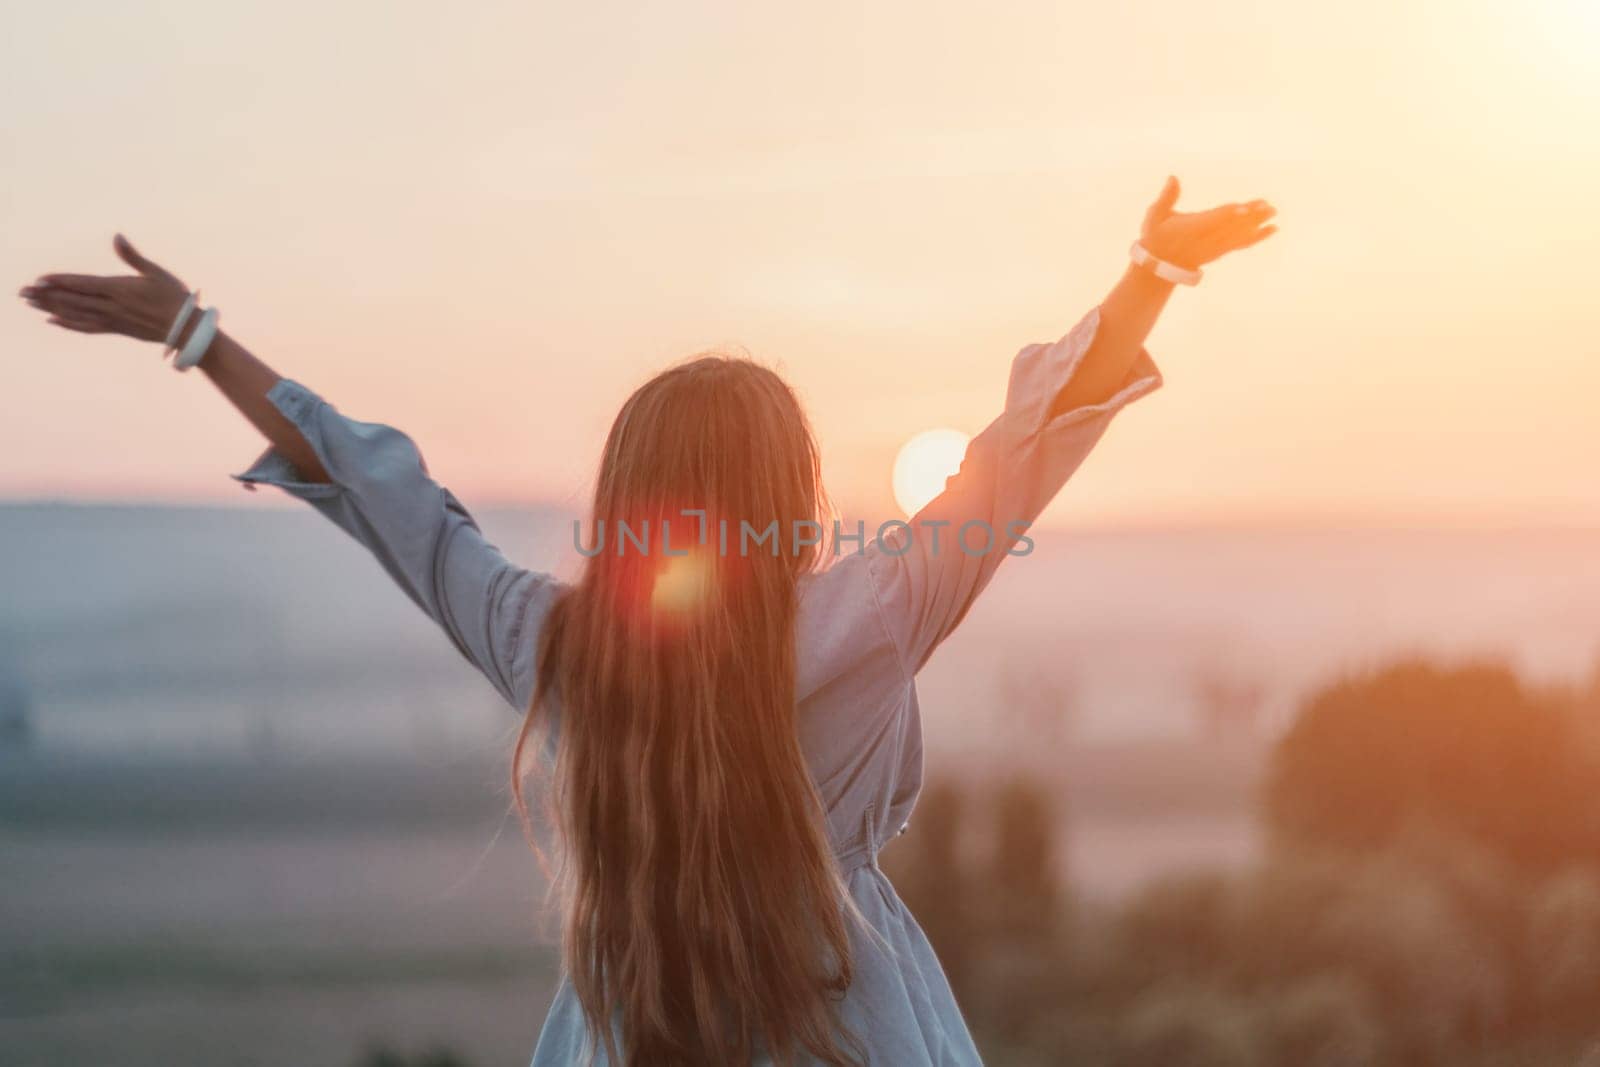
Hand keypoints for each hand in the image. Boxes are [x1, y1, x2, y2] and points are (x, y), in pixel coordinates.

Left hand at [18, 235, 189, 342]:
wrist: (186, 329)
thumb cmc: (175, 298)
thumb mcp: (156, 273)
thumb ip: (133, 256)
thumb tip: (117, 236)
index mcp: (119, 289)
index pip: (82, 284)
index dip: (60, 282)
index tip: (39, 280)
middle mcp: (112, 306)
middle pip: (73, 300)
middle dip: (46, 295)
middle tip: (22, 293)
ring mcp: (113, 319)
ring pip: (76, 313)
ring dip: (51, 308)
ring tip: (31, 304)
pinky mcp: (118, 329)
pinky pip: (88, 327)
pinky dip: (69, 324)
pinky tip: (54, 321)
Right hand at [1139, 177, 1275, 270]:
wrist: (1159, 267)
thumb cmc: (1156, 237)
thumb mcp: (1154, 216)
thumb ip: (1167, 197)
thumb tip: (1173, 177)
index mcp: (1189, 229)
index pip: (1211, 220)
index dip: (1227, 214)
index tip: (1243, 208)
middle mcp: (1205, 240)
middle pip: (1230, 227)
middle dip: (1249, 217)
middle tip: (1268, 206)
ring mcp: (1214, 247)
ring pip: (1238, 235)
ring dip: (1257, 224)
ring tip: (1272, 213)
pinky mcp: (1220, 251)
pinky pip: (1241, 244)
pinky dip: (1257, 237)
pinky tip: (1272, 229)